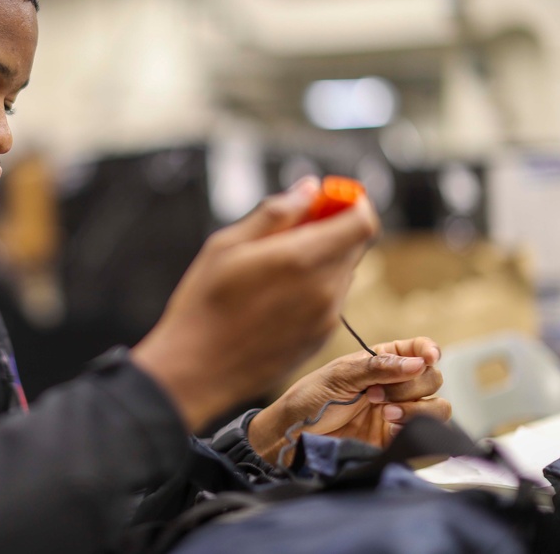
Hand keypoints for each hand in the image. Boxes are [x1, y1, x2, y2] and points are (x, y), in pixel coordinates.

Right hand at [131, 177, 379, 432]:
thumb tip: (309, 190)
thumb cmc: (204, 305)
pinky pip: (331, 299)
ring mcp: (326, 317)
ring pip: (342, 272)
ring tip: (274, 268)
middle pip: (354, 245)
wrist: (197, 370)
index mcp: (303, 259)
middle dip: (332, 229)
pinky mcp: (320, 337)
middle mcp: (324, 288)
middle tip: (292, 229)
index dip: (351, 204)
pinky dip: (315, 287)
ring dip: (322, 259)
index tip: (328, 200)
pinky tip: (274, 296)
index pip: (362, 221)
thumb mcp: (227, 245)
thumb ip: (275, 214)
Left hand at [246, 337, 450, 464]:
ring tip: (384, 414)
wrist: (296, 435)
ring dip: (416, 408)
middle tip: (375, 394)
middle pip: (432, 379)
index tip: (429, 357)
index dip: (429, 351)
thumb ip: (379, 367)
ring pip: (437, 407)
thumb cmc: (311, 398)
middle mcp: (396, 385)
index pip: (418, 350)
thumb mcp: (341, 375)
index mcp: (382, 362)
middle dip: (410, 385)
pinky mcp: (398, 439)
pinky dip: (418, 429)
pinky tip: (391, 427)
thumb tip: (419, 363)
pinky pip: (428, 434)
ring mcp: (399, 413)